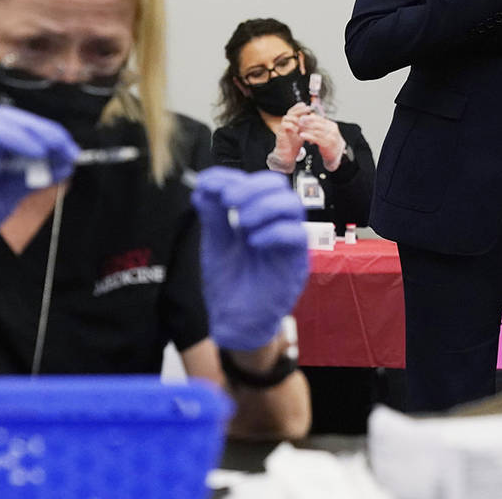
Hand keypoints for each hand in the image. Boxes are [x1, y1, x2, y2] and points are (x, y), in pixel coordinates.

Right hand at [0, 105, 78, 292]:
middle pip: (8, 118)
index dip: (47, 132)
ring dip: (26, 131)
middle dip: (41, 129)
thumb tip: (67, 162)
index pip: (18, 126)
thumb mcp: (12, 193)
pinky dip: (4, 137)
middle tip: (65, 145)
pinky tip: (29, 150)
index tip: (71, 149)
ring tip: (49, 148)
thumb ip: (35, 176)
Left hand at [191, 167, 309, 350]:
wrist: (233, 323)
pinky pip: (296, 236)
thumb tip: (205, 183)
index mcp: (257, 217)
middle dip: (251, 187)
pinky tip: (251, 242)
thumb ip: (213, 214)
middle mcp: (275, 226)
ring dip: (263, 206)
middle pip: (279, 188)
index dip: (233, 178)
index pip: (256, 183)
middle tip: (229, 201)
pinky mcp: (295, 264)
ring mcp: (287, 244)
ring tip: (240, 221)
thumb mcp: (216, 244)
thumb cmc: (229, 285)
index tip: (209, 184)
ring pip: (292, 206)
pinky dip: (272, 232)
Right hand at [270, 103, 309, 165]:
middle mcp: (285, 123)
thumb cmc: (294, 144)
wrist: (287, 155)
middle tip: (307, 108)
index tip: (306, 105)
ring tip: (303, 119)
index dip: (299, 107)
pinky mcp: (280, 133)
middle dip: (299, 109)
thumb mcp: (302, 133)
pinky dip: (291, 126)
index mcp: (290, 122)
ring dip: (295, 117)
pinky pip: (284, 125)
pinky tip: (297, 128)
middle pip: (290, 112)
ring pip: (287, 117)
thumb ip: (305, 125)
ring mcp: (282, 128)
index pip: (293, 111)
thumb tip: (313, 118)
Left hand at [297, 114, 345, 169]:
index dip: (310, 118)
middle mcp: (332, 130)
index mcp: (332, 125)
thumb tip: (311, 115)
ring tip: (299, 128)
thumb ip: (319, 124)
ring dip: (306, 129)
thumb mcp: (326, 131)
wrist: (336, 153)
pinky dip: (307, 136)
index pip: (320, 119)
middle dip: (307, 123)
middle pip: (317, 124)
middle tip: (299, 122)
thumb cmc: (330, 141)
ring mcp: (330, 137)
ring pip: (315, 131)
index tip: (302, 117)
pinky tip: (302, 135)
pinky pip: (315, 139)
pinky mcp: (327, 144)